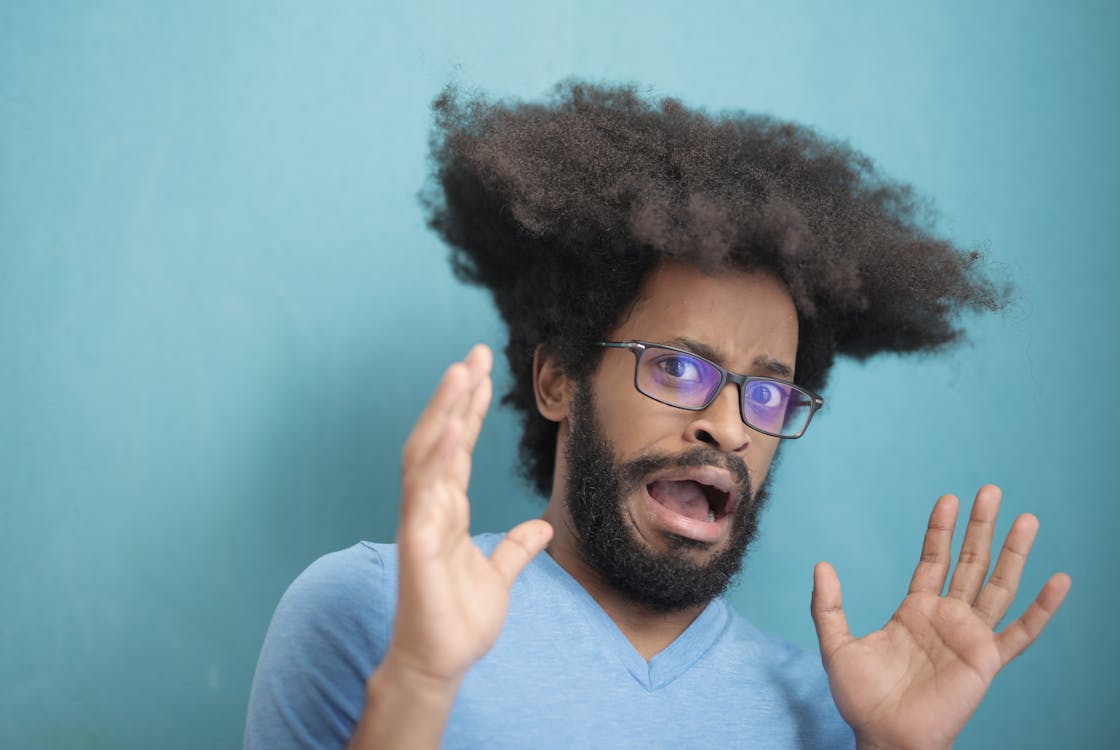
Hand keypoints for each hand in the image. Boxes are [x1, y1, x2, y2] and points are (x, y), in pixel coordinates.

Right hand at [385, 344, 552, 688]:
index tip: (483, 373)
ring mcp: (421, 521)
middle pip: (441, 437)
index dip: (469, 410)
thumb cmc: (460, 621)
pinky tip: (449, 430)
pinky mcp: (417, 543)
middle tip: (475, 353)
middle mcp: (431, 507)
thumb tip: (539, 529)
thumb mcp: (499, 577)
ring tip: (461, 371)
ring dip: (444, 412)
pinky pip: (423, 494)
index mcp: (448, 510)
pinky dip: (436, 460)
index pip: (457, 448)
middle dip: (457, 395)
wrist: (439, 663)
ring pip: (428, 453)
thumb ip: (515, 549)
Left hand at [810, 485, 1070, 749]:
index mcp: (915, 610)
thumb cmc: (862, 699)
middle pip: (971, 563)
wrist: (884, 736)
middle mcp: (947, 618)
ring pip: (998, 586)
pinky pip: (1021, 633)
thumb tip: (822, 565)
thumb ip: (827, 606)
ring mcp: (969, 637)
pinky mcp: (986, 661)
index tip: (949, 498)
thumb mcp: (836, 645)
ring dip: (1014, 553)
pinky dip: (1042, 609)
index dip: (941, 529)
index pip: (934, 559)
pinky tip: (1059, 581)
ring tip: (1027, 519)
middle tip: (992, 491)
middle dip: (981, 527)